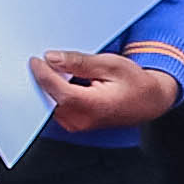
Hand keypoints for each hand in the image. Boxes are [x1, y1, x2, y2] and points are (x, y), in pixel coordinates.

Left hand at [31, 49, 181, 134]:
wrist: (148, 101)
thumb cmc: (134, 83)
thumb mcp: (110, 64)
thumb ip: (80, 62)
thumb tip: (52, 58)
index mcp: (92, 105)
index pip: (57, 91)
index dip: (43, 74)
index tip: (36, 60)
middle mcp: (81, 119)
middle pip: (49, 98)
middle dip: (44, 79)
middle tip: (44, 60)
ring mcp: (77, 124)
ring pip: (50, 103)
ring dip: (50, 86)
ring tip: (59, 69)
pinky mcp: (74, 123)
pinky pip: (56, 107)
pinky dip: (56, 93)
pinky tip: (64, 80)